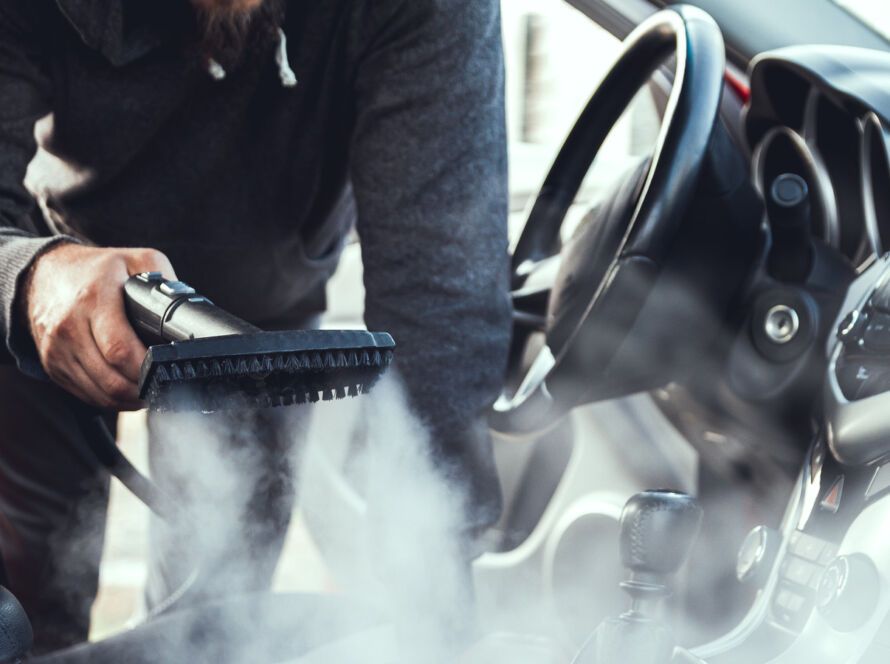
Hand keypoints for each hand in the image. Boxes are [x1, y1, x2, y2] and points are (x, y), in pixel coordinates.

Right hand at [23, 243, 176, 409]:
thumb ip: (164, 280)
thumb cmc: (95, 270)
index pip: (120, 350)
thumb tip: (186, 308)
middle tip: (162, 384)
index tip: (166, 369)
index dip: (147, 368)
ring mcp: (57, 350)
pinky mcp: (52, 366)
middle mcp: (70, 328)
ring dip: (129, 399)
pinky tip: (127, 390)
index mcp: (93, 300)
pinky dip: (111, 399)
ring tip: (148, 389)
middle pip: (111, 379)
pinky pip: (87, 395)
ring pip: (100, 394)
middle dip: (143, 388)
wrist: (43, 275)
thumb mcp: (135, 259)